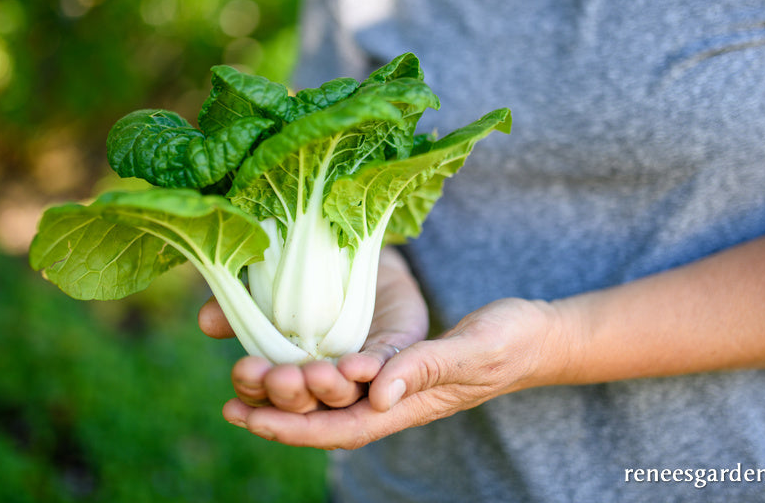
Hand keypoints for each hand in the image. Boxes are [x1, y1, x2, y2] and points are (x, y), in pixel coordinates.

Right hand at [197, 247, 428, 411]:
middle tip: (280, 378)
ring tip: (316, 373)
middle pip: (307, 405)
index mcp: (292, 375)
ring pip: (345, 394)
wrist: (360, 254)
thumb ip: (239, 306)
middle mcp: (327, 384)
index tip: (239, 386)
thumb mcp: (267, 287)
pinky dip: (371, 370)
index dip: (253, 397)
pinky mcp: (395, 350)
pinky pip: (384, 366)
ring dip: (329, 388)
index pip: (269, 400)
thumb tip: (206, 320)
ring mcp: (362, 373)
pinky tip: (357, 366)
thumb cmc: (309, 279)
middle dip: (290, 396)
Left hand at [219, 297, 568, 449]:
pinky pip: (344, 376)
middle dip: (277, 414)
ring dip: (287, 395)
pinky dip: (311, 372)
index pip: (342, 427)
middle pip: (326, 419)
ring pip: (329, 400)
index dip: (294, 426)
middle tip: (231, 399)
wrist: (533, 336)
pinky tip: (287, 357)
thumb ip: (428, 368)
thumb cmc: (511, 342)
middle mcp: (394, 402)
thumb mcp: (474, 349)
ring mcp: (393, 386)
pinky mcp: (395, 365)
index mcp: (409, 405)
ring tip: (244, 379)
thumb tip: (378, 393)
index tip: (250, 417)